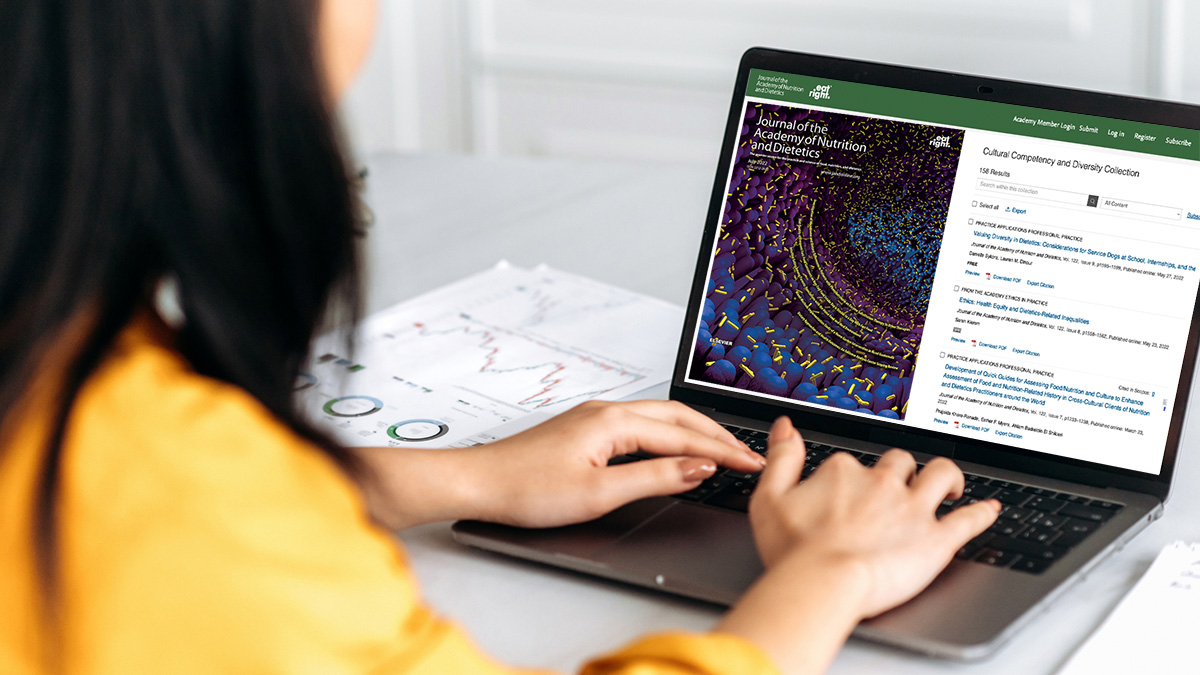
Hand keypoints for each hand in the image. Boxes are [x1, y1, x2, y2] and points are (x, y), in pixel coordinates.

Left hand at [353, 400, 764, 530]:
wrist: (479, 484)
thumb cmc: (527, 489)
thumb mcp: (600, 492)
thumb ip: (655, 477)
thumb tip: (699, 468)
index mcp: (614, 421)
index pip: (684, 435)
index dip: (723, 451)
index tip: (753, 463)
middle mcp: (606, 411)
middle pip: (677, 417)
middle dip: (716, 435)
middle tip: (748, 455)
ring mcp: (594, 418)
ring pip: (659, 419)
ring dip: (694, 433)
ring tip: (723, 450)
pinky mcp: (584, 430)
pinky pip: (641, 426)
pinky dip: (669, 436)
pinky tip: (675, 449)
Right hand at [716, 416, 998, 674]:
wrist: (822, 583)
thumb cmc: (793, 550)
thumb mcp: (768, 497)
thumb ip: (781, 457)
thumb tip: (786, 427)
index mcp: (844, 471)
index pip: (853, 464)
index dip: (851, 479)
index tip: (847, 494)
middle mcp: (882, 483)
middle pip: (901, 463)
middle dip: (903, 471)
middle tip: (902, 485)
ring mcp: (913, 509)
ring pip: (942, 475)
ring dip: (948, 477)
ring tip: (950, 485)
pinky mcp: (936, 540)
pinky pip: (969, 519)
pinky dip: (982, 513)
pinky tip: (990, 510)